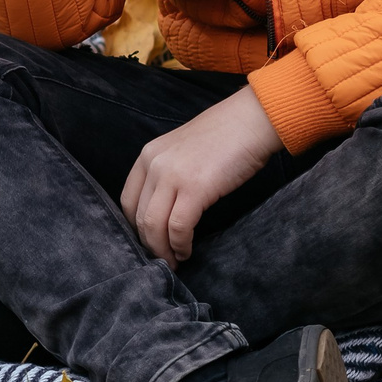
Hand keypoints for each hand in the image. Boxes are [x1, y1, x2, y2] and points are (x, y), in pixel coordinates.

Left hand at [119, 87, 283, 264]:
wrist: (253, 119)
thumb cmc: (227, 135)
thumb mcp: (183, 149)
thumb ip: (168, 172)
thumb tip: (166, 209)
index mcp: (148, 154)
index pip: (128, 201)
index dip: (136, 228)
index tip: (149, 242)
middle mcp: (154, 164)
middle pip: (139, 217)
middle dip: (149, 245)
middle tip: (163, 260)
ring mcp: (172, 175)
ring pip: (154, 226)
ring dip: (163, 250)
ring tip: (175, 261)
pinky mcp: (194, 188)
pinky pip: (178, 227)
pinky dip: (180, 244)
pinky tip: (187, 250)